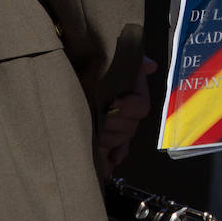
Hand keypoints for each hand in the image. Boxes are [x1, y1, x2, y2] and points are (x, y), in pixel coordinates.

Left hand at [97, 56, 157, 178]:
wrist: (71, 71)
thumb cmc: (92, 63)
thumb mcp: (111, 59)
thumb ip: (133, 62)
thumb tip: (150, 65)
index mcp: (133, 94)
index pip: (141, 107)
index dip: (128, 107)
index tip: (113, 102)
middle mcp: (127, 112)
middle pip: (130, 127)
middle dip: (113, 123)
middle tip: (98, 116)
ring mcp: (118, 127)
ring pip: (121, 140)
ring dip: (108, 138)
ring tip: (94, 130)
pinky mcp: (107, 139)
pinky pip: (116, 152)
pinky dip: (113, 156)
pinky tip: (110, 161)